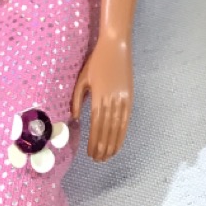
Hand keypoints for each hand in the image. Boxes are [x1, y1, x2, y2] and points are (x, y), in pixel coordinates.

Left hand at [72, 33, 132, 161]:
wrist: (116, 45)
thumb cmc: (96, 61)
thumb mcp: (82, 79)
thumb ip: (77, 99)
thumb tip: (74, 118)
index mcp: (99, 96)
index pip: (96, 124)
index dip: (93, 141)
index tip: (89, 153)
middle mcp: (112, 99)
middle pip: (107, 128)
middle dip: (103, 146)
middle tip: (98, 160)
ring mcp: (123, 98)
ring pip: (118, 126)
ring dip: (113, 143)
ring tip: (108, 156)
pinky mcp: (130, 95)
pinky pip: (127, 118)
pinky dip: (123, 132)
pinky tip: (119, 141)